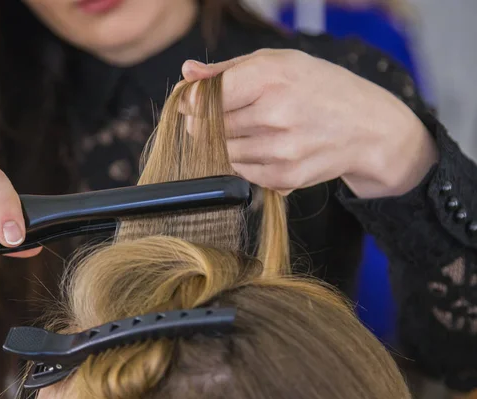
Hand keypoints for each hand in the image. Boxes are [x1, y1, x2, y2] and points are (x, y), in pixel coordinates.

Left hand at [181, 49, 437, 197]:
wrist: (370, 128)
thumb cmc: (322, 88)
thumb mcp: (279, 62)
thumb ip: (227, 70)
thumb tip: (187, 74)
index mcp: (269, 76)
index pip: (205, 97)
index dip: (191, 102)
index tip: (191, 103)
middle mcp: (274, 113)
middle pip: (207, 128)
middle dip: (206, 124)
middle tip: (222, 117)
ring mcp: (280, 149)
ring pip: (221, 153)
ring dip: (225, 145)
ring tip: (251, 130)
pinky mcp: (285, 177)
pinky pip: (241, 173)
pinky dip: (244, 162)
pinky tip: (264, 147)